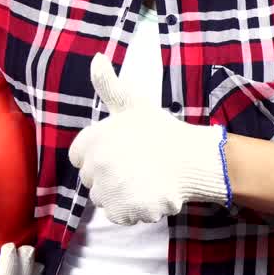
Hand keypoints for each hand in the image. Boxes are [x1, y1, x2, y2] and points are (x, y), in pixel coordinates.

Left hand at [68, 51, 231, 224]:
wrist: (194, 158)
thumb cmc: (162, 130)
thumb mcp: (132, 104)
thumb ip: (108, 85)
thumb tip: (96, 58)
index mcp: (93, 140)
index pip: (79, 157)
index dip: (99, 156)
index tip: (121, 152)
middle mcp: (96, 164)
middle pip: (91, 181)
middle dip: (111, 177)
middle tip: (138, 166)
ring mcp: (110, 189)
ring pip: (105, 200)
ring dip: (122, 195)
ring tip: (146, 180)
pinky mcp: (124, 210)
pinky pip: (119, 216)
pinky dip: (134, 210)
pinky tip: (151, 194)